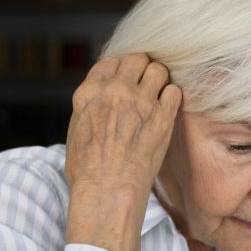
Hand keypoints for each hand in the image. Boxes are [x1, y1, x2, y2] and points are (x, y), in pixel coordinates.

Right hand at [64, 53, 181, 250]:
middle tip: (146, 85)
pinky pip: (174, 91)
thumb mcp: (75, 134)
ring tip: (159, 96)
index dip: (121, 70)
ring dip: (160, 80)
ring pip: (158, 70)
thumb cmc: (88, 173)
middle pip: (136, 59)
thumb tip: (96, 106)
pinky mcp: (162, 117)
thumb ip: (87, 111)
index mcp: (89, 94)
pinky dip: (173, 97)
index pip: (110, 62)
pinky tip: (168, 110)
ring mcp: (140, 102)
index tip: (126, 81)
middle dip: (142, 69)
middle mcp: (114, 91)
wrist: (108, 191)